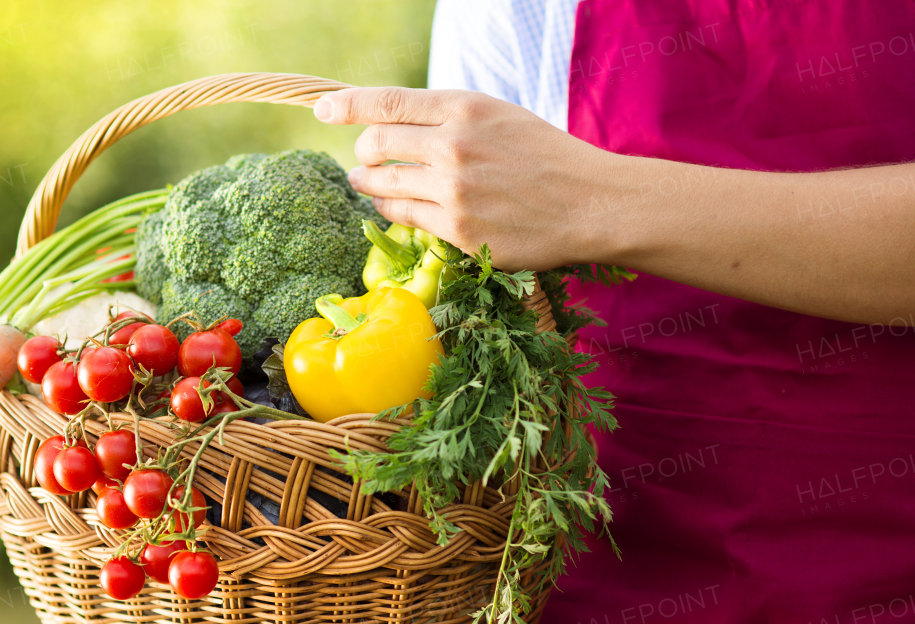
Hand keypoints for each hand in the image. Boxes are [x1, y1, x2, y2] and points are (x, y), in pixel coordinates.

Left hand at [314, 86, 615, 271]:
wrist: (590, 204)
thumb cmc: (544, 158)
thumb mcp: (498, 117)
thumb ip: (448, 117)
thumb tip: (393, 122)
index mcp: (465, 108)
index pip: (387, 102)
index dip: (347, 105)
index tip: (323, 109)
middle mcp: (454, 145)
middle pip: (375, 144)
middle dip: (362, 152)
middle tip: (364, 159)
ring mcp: (453, 190)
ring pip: (380, 184)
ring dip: (367, 184)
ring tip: (367, 183)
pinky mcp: (457, 230)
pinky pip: (402, 217)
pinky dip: (391, 210)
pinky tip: (396, 207)